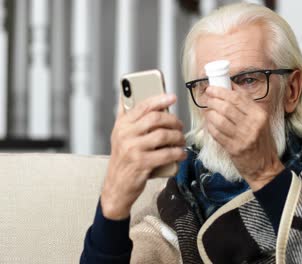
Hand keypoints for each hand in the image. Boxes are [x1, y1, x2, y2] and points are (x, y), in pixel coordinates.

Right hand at [101, 94, 186, 219]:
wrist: (116, 186)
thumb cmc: (122, 159)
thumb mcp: (119, 136)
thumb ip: (124, 116)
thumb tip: (126, 94)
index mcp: (121, 125)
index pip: (142, 106)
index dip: (159, 99)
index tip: (172, 97)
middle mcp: (125, 135)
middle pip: (156, 119)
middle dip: (173, 121)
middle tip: (180, 126)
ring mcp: (133, 150)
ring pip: (164, 135)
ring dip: (178, 137)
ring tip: (181, 141)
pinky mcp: (142, 164)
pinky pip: (167, 154)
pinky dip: (178, 153)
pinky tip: (181, 154)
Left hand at [204, 86, 284, 190]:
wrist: (265, 167)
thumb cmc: (261, 142)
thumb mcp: (261, 120)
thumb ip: (246, 104)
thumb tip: (230, 87)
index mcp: (259, 114)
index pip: (237, 97)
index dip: (221, 91)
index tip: (212, 89)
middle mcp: (253, 124)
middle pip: (226, 107)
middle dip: (212, 101)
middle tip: (207, 99)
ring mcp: (243, 137)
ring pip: (219, 120)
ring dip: (210, 114)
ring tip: (207, 111)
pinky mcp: (234, 148)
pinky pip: (216, 133)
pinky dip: (210, 127)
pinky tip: (209, 124)